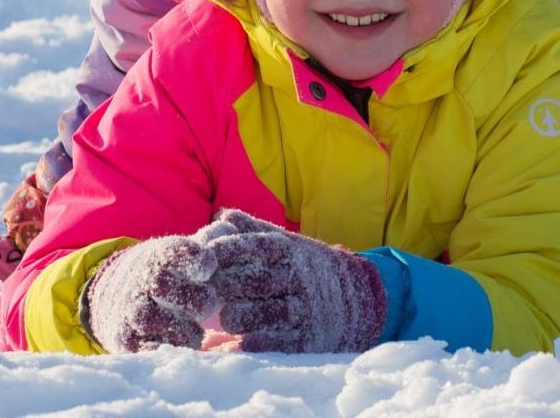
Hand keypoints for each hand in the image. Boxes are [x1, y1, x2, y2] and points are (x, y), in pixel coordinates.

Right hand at [82, 235, 217, 351]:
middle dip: (199, 300)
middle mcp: (142, 281)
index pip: (176, 252)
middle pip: (172, 289)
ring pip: (164, 323)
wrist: (114, 296)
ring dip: (188, 331)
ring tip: (195, 330)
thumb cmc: (164, 273)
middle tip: (209, 304)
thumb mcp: (179, 253)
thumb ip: (208, 241)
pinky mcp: (125, 340)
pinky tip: (179, 344)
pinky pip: (151, 349)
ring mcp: (131, 311)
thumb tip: (230, 226)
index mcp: (160, 256)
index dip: (198, 259)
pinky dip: (170, 349)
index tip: (209, 268)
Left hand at [201, 209, 385, 352]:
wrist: (359, 300)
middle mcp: (298, 277)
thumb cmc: (309, 269)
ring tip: (222, 318)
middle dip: (224, 286)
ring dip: (237, 316)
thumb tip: (221, 216)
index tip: (203, 257)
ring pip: (264, 312)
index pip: (254, 246)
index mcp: (290, 252)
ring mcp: (305, 309)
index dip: (226, 250)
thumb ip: (255, 232)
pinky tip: (239, 343)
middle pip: (255, 280)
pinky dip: (256, 343)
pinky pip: (279, 341)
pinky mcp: (308, 338)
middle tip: (200, 292)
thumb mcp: (289, 246)